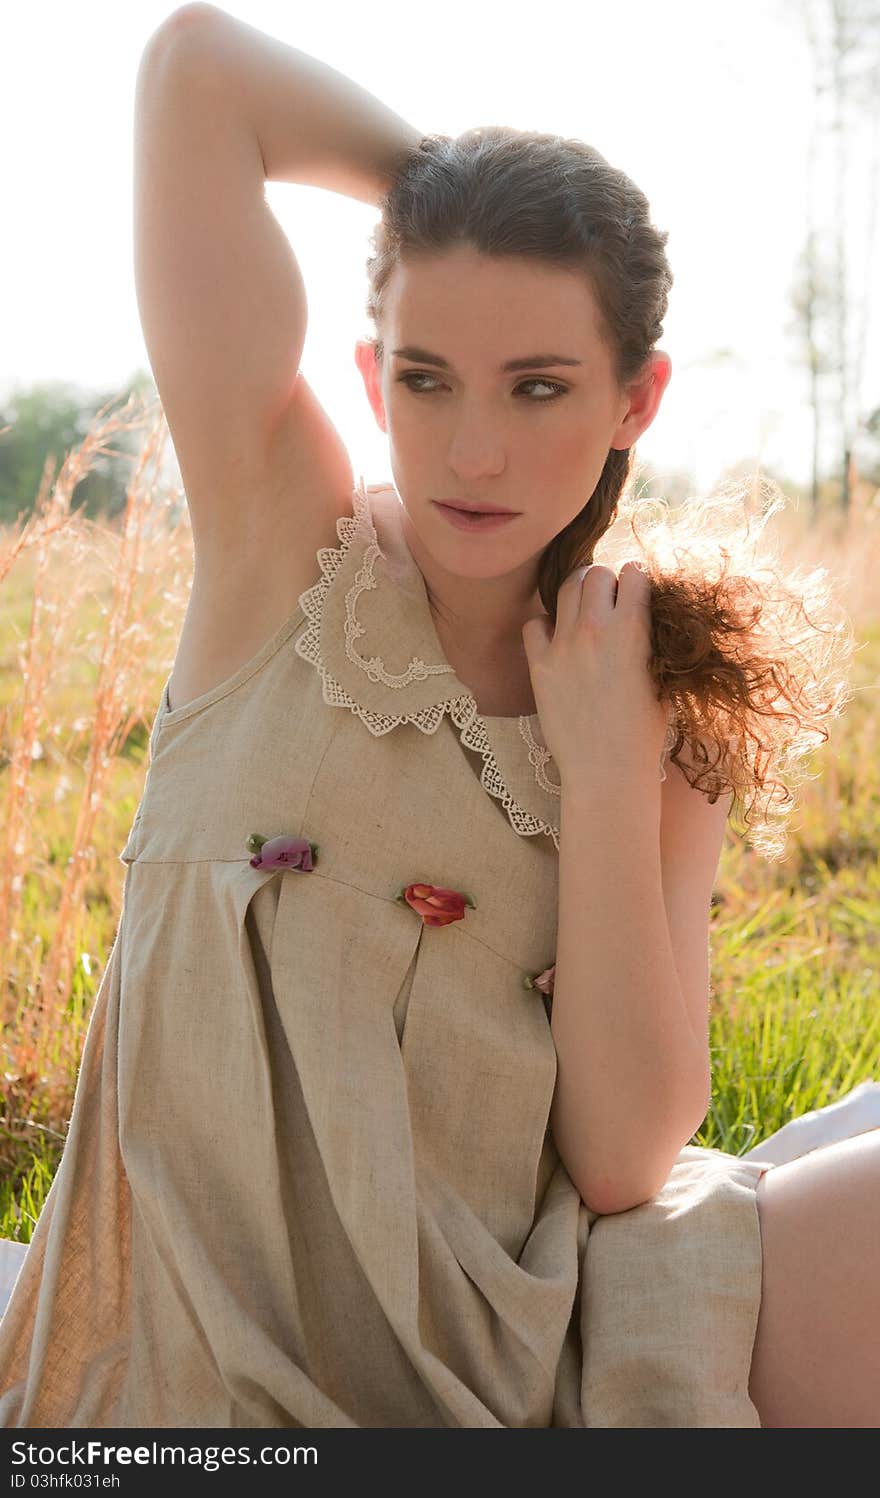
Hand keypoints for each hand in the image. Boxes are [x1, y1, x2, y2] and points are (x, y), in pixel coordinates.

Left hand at [521, 561, 669, 789]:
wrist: (607, 771)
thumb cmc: (643, 734)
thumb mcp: (662, 681)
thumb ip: (651, 643)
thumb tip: (646, 619)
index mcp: (632, 631)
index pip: (633, 573)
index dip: (637, 580)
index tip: (636, 592)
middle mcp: (594, 631)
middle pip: (595, 573)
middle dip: (605, 581)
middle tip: (608, 600)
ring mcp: (562, 647)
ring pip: (564, 588)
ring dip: (577, 594)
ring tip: (583, 612)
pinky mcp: (539, 666)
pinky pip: (534, 624)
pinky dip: (545, 625)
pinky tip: (557, 640)